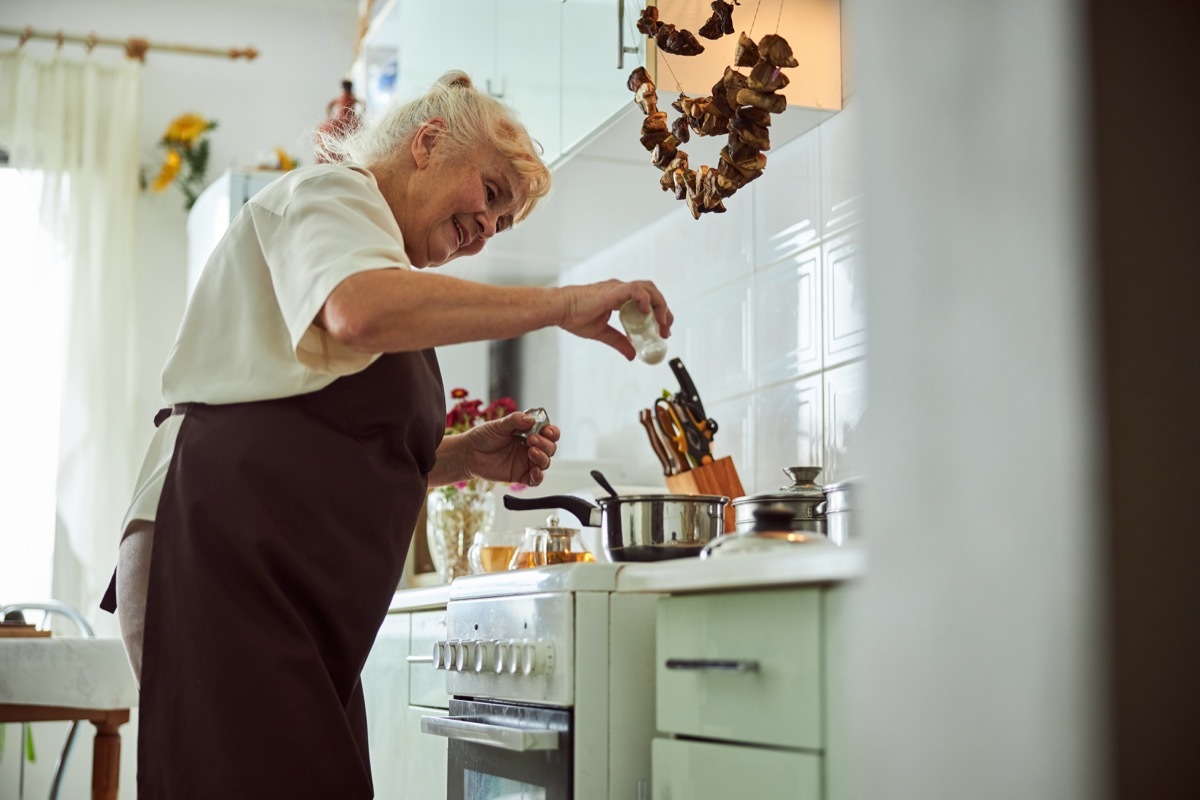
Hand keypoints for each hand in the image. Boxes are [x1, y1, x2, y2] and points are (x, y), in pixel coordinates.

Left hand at [463, 412, 560, 486]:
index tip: (547, 431)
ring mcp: (526, 462)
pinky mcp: (520, 475)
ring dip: (543, 457)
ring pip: (545, 462)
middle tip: (532, 440)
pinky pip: (535, 480)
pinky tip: (534, 470)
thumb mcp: (498, 425)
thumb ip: (515, 420)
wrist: (468, 453)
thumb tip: (531, 420)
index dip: (552, 432)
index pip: (548, 432)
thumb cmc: (483, 437)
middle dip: (546, 444)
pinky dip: (538, 476)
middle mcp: (530, 447)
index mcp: (528, 433)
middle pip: (550, 448)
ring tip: (531, 452)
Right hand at [559, 279, 673, 359]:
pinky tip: (646, 312)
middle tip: (666, 330)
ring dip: (659, 306)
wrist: (559, 310)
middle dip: (664, 311)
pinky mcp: (613, 291)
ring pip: (648, 289)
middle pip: (652, 293)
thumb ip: (619, 342)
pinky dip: (645, 299)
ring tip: (661, 323)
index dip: (658, 315)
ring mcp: (618, 288)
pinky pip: (635, 290)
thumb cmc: (574, 316)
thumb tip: (632, 356)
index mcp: (619, 297)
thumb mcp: (602, 333)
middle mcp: (621, 289)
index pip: (647, 301)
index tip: (662, 331)